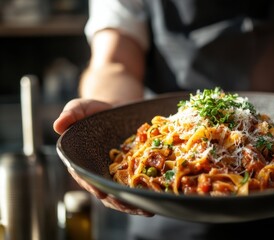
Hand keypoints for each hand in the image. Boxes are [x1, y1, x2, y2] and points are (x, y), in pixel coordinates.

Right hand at [54, 98, 152, 215]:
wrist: (117, 109)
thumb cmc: (96, 110)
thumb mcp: (82, 108)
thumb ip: (71, 113)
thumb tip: (58, 125)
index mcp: (81, 160)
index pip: (84, 176)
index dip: (92, 185)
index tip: (101, 192)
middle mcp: (97, 171)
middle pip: (104, 191)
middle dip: (116, 200)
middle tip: (128, 204)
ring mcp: (114, 174)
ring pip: (120, 194)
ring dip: (132, 203)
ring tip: (145, 209)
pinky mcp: (130, 173)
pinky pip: (135, 187)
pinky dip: (142, 195)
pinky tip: (153, 200)